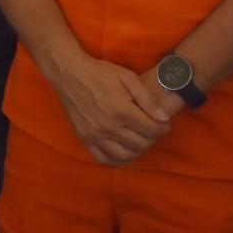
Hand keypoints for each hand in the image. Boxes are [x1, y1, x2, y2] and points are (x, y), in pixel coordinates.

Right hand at [50, 53, 173, 164]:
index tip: (164, 124)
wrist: (69, 73)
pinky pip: (104, 159)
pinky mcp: (84, 138)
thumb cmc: (100, 72)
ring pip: (125, 155)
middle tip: (152, 129)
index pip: (152, 130)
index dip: (163, 128)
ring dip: (138, 151)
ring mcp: (95, 135)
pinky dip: (118, 159)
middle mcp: (109, 126)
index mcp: (122, 110)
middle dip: (153, 138)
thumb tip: (164, 118)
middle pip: (141, 144)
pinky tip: (123, 150)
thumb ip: (147, 99)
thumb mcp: (127, 77)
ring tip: (139, 139)